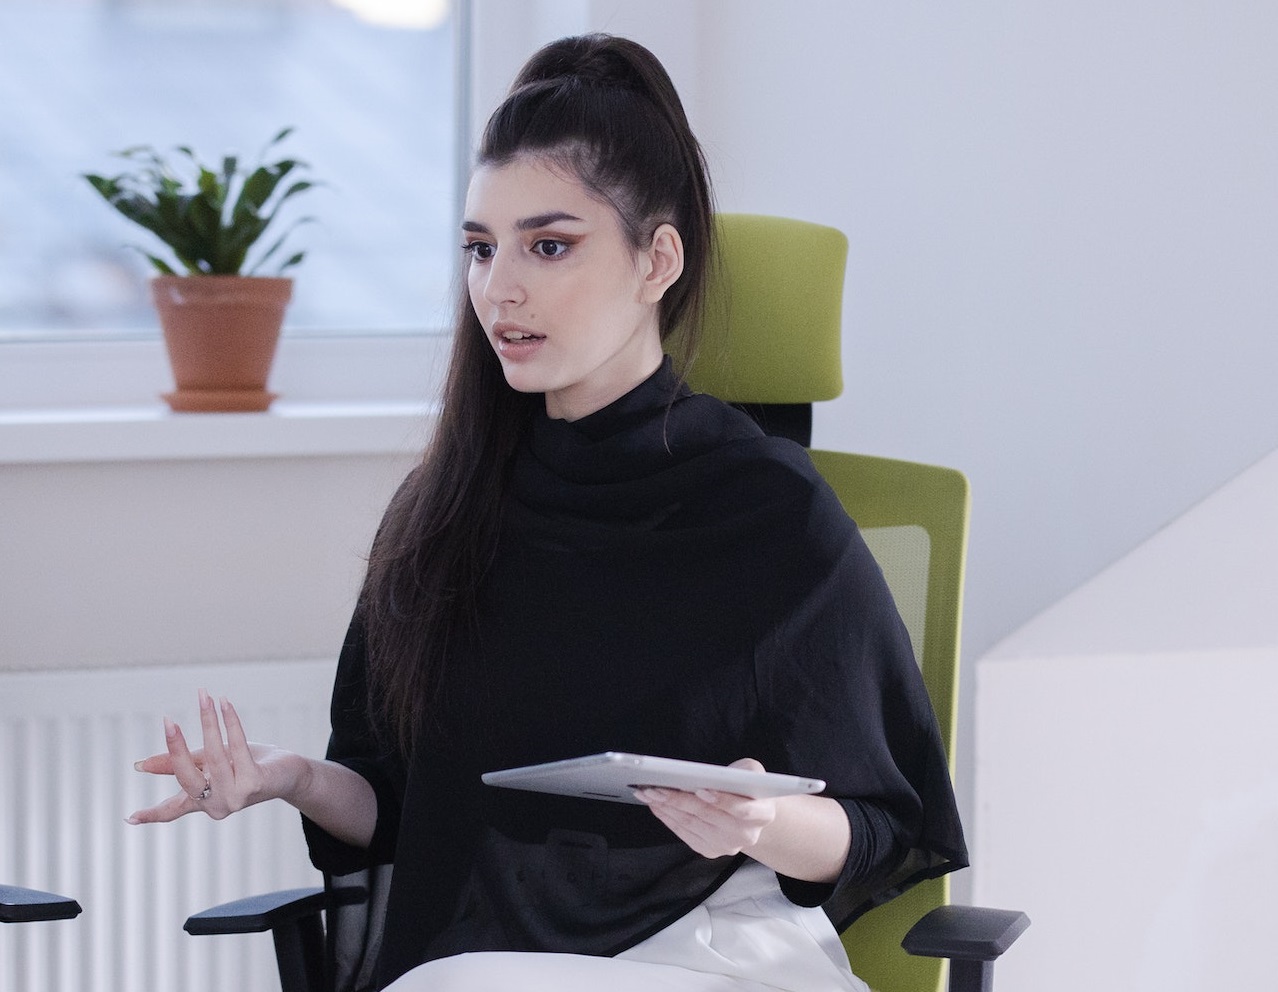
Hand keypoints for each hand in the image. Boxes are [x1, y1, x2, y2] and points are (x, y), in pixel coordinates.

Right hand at [127, 689, 300, 824]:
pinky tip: (225, 704)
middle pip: (187, 777)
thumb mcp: (211, 764)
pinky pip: (237, 746)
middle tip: (167, 721)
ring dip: (208, 721)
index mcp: (204, 803)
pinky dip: (230, 721)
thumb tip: (142, 765)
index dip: (151, 814)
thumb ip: (184, 763)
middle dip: (176, 747)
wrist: (291, 774)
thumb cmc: (250, 767)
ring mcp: (236, 797)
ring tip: (204, 696)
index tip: (128, 818)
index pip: (173, 810)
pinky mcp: (254, 782)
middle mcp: (217, 806)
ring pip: (213, 756)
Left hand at [635, 757, 776, 858]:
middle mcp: (746, 834)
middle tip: (655, 787)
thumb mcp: (752, 772)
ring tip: (648, 793)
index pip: (741, 809)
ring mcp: (727, 846)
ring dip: (666, 808)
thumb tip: (710, 776)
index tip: (700, 789)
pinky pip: (684, 834)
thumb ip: (740, 772)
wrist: (750, 813)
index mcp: (763, 813)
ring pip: (691, 825)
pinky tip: (656, 805)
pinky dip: (668, 818)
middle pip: (707, 816)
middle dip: (678, 800)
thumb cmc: (748, 787)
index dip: (721, 800)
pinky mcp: (710, 851)